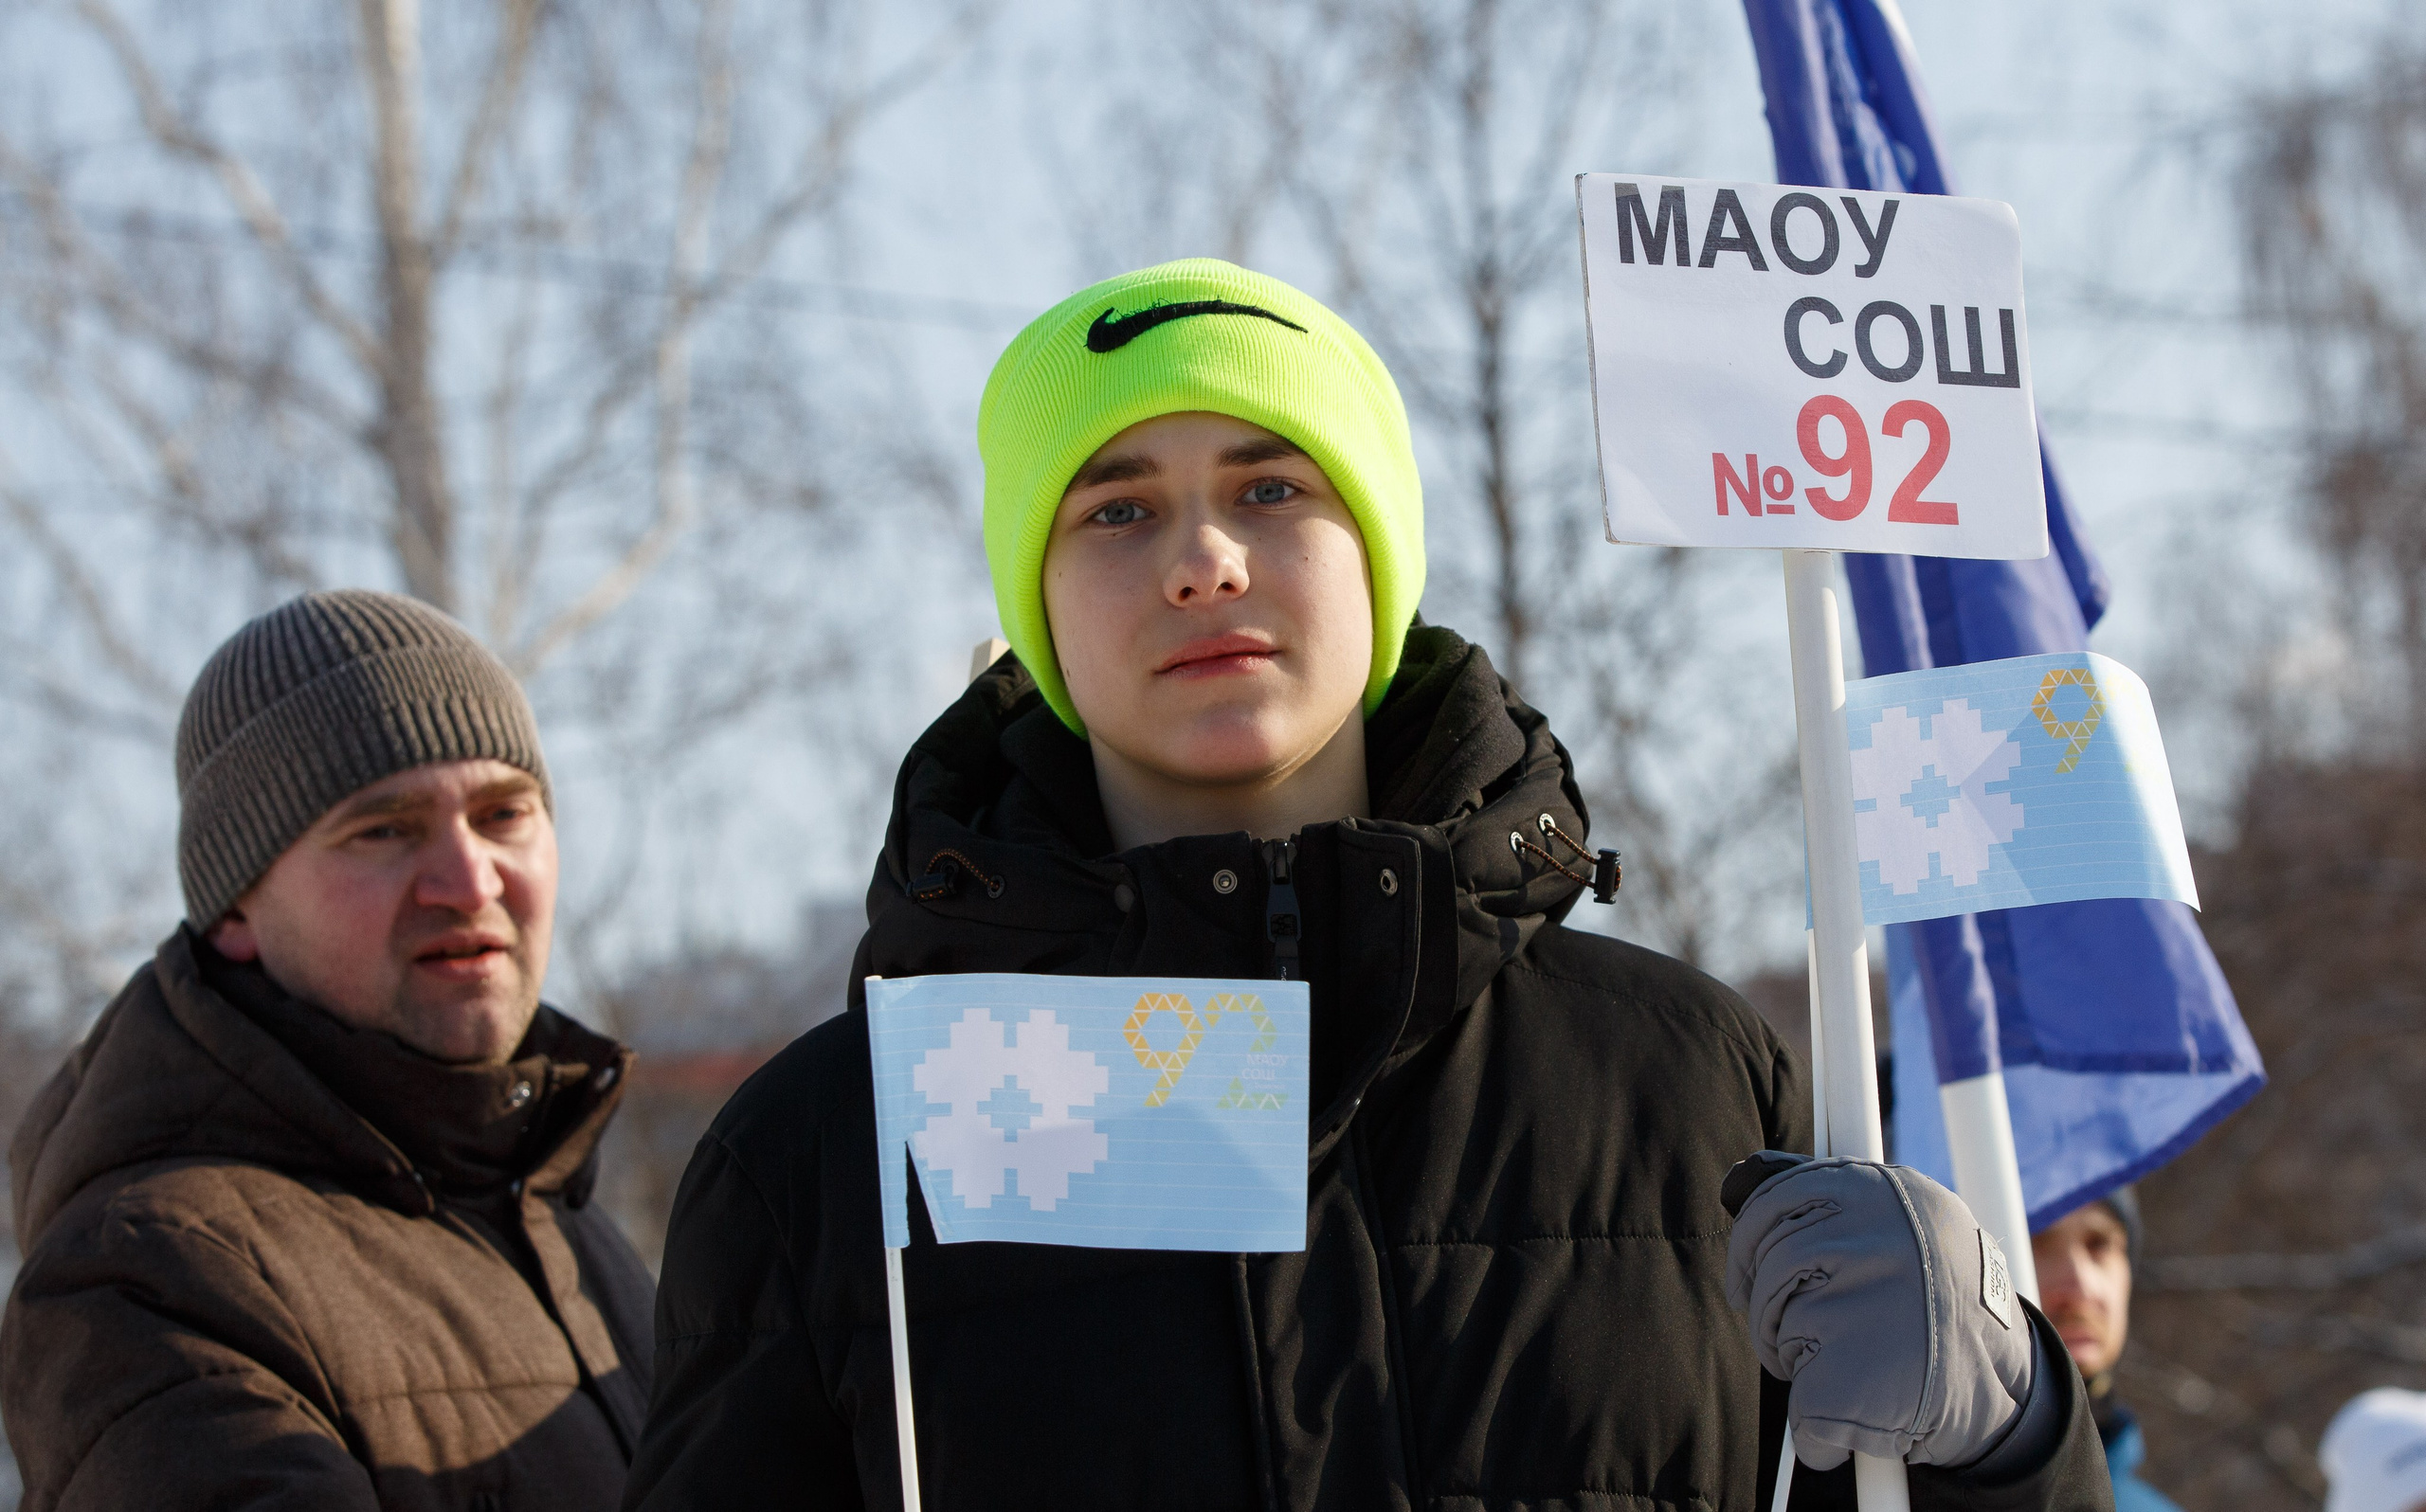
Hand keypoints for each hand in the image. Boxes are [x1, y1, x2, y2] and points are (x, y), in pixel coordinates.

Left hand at [1722, 1153, 2032, 1469]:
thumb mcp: (1900, 1223)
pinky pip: (1801, 1404)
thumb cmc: (1939, 1303)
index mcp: (1888, 1191)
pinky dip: (1814, 1427)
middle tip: (1796, 1332)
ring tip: (1842, 1366)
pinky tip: (1852, 1415)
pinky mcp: (1863, 1380)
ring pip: (1778, 1325)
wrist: (2014, 1391)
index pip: (1776, 1199)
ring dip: (1792, 1356)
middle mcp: (1882, 1237)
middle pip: (1772, 1262)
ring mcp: (1873, 1304)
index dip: (1751, 1241)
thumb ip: (1828, 1198)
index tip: (1749, 1272)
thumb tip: (1738, 1178)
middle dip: (1769, 1304)